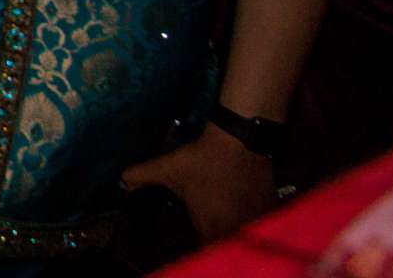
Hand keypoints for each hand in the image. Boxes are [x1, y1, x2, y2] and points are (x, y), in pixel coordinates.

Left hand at [121, 127, 276, 242]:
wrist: (240, 141)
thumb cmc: (202, 160)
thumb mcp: (167, 167)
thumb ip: (141, 176)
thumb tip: (122, 182)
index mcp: (212, 228)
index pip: (206, 251)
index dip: (201, 248)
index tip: (196, 235)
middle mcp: (237, 230)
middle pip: (226, 243)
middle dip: (218, 238)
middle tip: (208, 224)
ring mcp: (257, 220)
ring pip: (243, 233)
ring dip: (234, 229)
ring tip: (224, 216)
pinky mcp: (270, 207)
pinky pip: (260, 222)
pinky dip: (251, 219)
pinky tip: (241, 207)